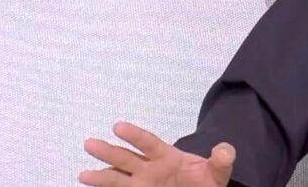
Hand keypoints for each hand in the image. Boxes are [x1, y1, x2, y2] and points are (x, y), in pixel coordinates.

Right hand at [79, 121, 235, 185]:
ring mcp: (143, 184)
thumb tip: (225, 149)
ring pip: (118, 178)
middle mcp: (150, 169)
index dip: (134, 135)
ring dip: (101, 176)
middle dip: (108, 151)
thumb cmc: (207, 182)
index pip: (149, 143)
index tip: (118, 126)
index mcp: (167, 157)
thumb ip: (221, 159)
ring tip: (83, 174)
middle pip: (126, 158)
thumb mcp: (218, 171)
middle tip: (89, 143)